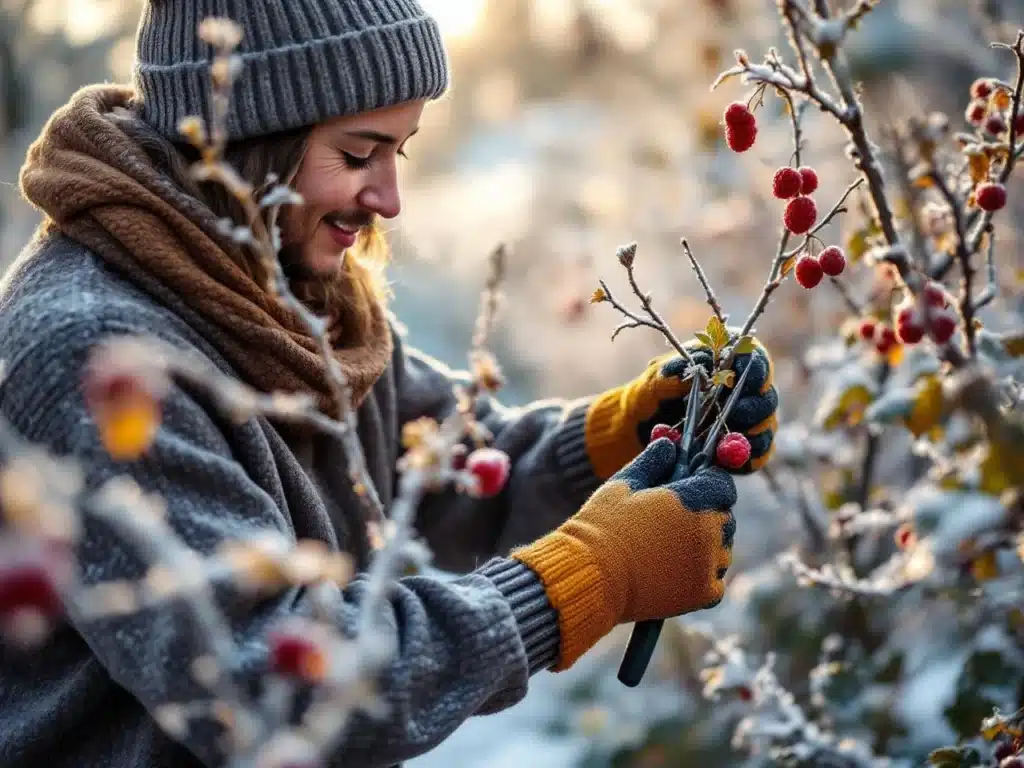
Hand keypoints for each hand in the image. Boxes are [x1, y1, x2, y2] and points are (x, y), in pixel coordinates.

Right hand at [511, 438, 736, 670]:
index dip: (707, 483)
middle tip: (676, 520)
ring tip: (672, 547)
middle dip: (707, 513)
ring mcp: (709, 565)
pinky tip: (677, 571)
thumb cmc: (604, 524)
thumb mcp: (625, 482)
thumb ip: (653, 461)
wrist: (592, 573)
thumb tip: (671, 445)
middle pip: (724, 516)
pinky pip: (716, 580)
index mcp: (694, 499)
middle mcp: (709, 531)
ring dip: (706, 545)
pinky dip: (703, 576)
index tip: (689, 489)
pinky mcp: (702, 594)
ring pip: (723, 549)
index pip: (722, 484)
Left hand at [582, 336, 777, 477]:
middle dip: (754, 404)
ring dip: (751, 431)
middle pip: (767, 395)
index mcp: (726, 363)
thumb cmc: (649, 396)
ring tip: (726, 435)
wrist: (638, 429)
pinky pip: (758, 454)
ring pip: (766, 425)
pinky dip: (746, 456)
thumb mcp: (652, 381)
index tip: (742, 376)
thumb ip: (670, 373)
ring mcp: (747, 421)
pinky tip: (727, 458)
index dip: (755, 368)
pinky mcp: (742, 450)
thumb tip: (692, 367)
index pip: (754, 359)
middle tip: (736, 411)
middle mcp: (744, 391)